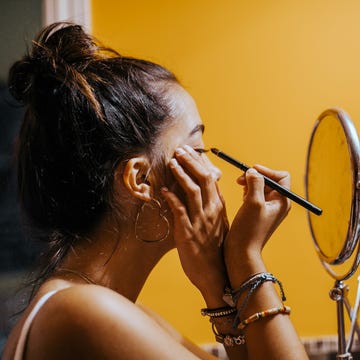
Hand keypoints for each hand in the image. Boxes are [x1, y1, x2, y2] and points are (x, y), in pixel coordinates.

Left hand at [161, 145, 228, 305]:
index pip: (212, 179)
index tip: (193, 152)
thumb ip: (212, 209)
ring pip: (192, 190)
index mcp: (219, 209)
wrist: (215, 276)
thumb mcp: (220, 227)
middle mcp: (212, 212)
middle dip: (191, 162)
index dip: (201, 164)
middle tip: (180, 149)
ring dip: (182, 173)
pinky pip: (179, 210)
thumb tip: (205, 194)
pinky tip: (164, 189)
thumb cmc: (216, 251)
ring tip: (172, 161)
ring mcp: (200, 221)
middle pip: (204, 179)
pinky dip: (171, 198)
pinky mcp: (187, 232)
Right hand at [224, 165, 290, 286]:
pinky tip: (242, 199)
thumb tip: (252, 171)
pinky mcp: (258, 213)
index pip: (281, 177)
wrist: (241, 251)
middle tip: (240, 180)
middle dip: (255, 177)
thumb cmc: (249, 229)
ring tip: (241, 191)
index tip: (251, 171)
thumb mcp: (253, 202)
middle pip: (270, 181)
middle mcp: (278, 204)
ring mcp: (268, 209)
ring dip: (250, 185)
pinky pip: (255, 196)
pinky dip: (247, 193)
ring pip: (261, 187)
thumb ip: (255, 183)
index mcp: (282, 202)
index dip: (267, 171)